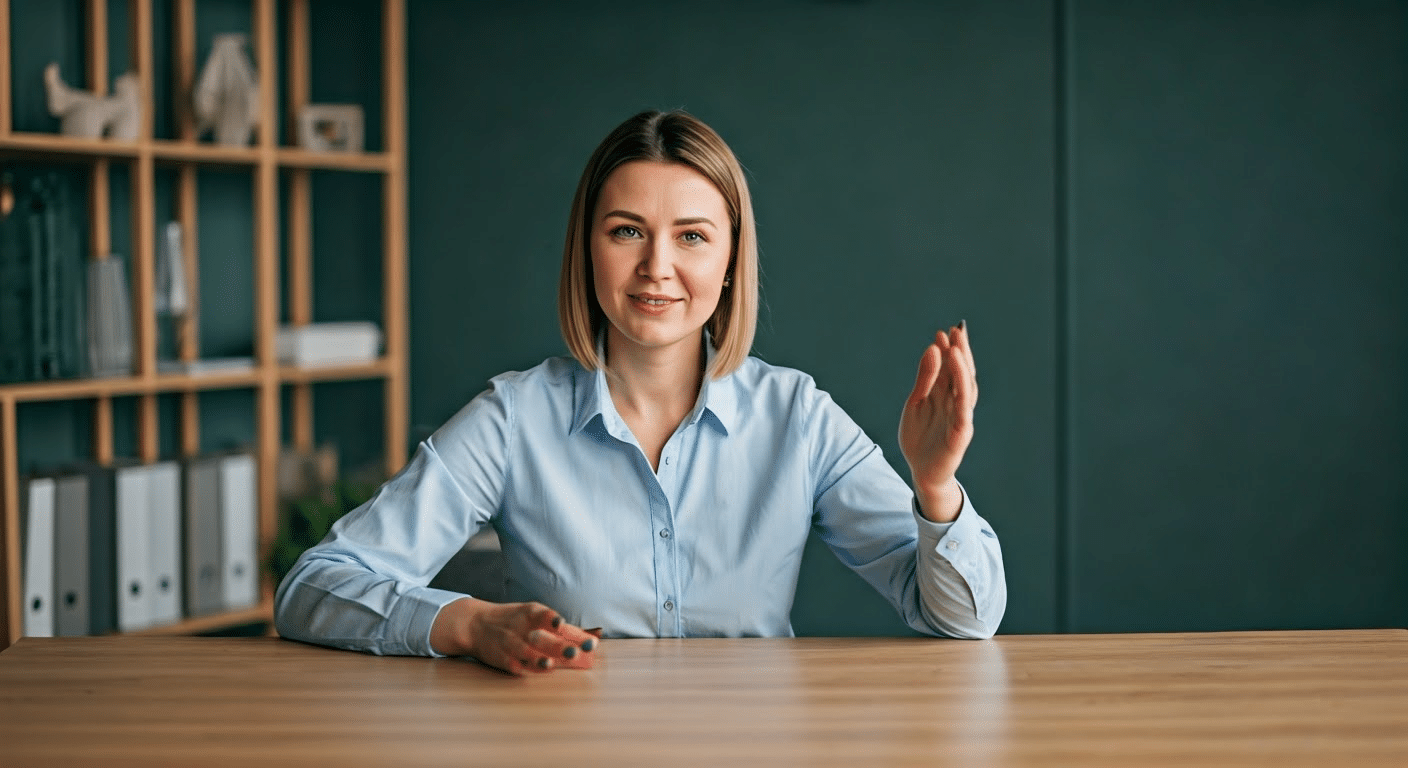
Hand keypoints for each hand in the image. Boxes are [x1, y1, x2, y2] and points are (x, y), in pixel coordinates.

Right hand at [430, 598, 599, 675]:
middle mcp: (521, 627)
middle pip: (541, 636)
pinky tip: (536, 672)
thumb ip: (563, 629)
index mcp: (531, 612)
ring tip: (552, 663)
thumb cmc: (515, 621)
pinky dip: (525, 668)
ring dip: (539, 658)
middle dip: (559, 645)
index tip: (576, 630)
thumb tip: (594, 640)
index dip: (565, 625)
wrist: (475, 624)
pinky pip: (513, 664)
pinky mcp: (501, 658)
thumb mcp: (535, 616)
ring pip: (525, 651)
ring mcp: (509, 643)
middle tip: (577, 652)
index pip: (550, 618)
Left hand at [898, 321, 977, 520]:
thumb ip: (924, 378)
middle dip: (960, 352)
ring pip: (966, 389)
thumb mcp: (916, 403)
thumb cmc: (920, 438)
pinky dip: (963, 392)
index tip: (943, 332)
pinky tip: (960, 376)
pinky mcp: (960, 433)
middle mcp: (956, 404)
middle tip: (955, 331)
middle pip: (962, 374)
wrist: (921, 472)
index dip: (948, 350)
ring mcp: (960, 418)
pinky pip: (964, 410)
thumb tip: (931, 348)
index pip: (950, 368)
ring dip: (962, 368)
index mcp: (944, 396)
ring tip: (956, 349)